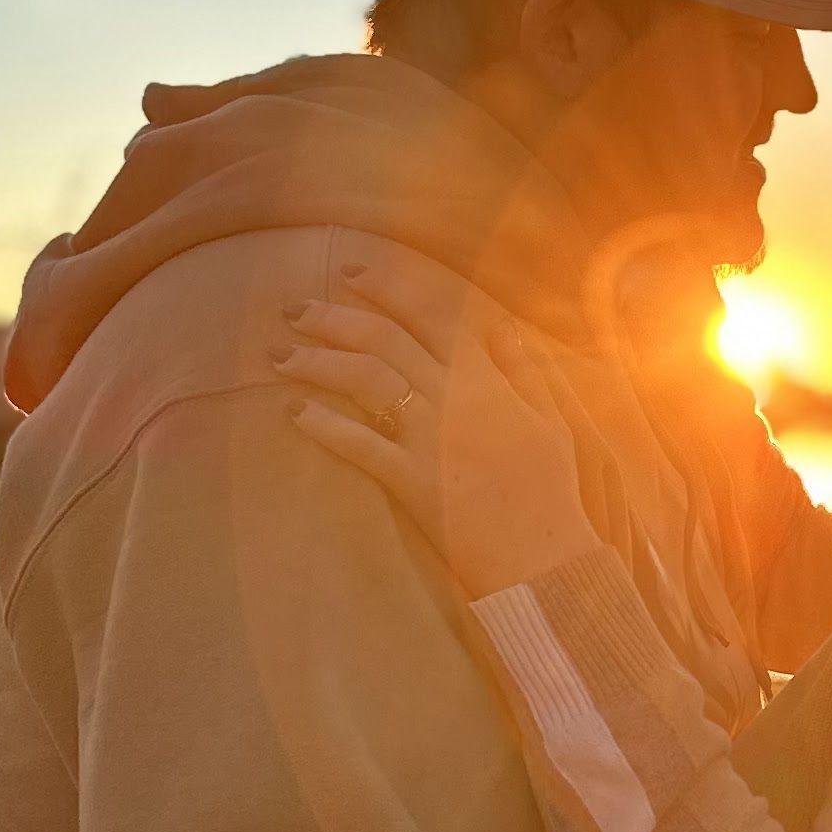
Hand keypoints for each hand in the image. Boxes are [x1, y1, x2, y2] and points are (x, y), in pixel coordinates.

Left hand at [281, 264, 593, 593]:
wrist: (544, 560)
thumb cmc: (551, 494)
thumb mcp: (550, 423)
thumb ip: (524, 371)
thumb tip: (501, 328)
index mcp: (488, 381)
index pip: (430, 314)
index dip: (387, 286)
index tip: (351, 271)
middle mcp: (455, 400)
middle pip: (384, 340)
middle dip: (333, 317)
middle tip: (294, 308)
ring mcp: (430, 439)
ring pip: (365, 380)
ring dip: (317, 362)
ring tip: (280, 355)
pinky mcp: (411, 480)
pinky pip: (359, 444)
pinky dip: (323, 425)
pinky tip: (294, 411)